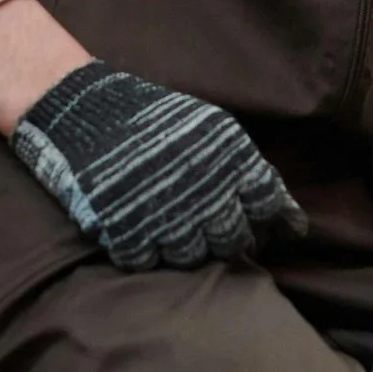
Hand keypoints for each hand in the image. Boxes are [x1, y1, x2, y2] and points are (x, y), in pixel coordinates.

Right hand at [11, 60, 304, 270]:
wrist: (83, 110)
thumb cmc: (151, 118)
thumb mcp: (210, 129)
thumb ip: (247, 169)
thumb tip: (289, 215)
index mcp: (231, 159)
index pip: (267, 205)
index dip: (266, 219)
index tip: (262, 226)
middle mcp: (205, 190)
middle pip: (232, 240)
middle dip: (225, 238)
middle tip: (209, 230)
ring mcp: (165, 215)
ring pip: (192, 258)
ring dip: (185, 249)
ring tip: (172, 230)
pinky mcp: (126, 231)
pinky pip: (147, 261)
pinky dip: (144, 252)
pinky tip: (140, 234)